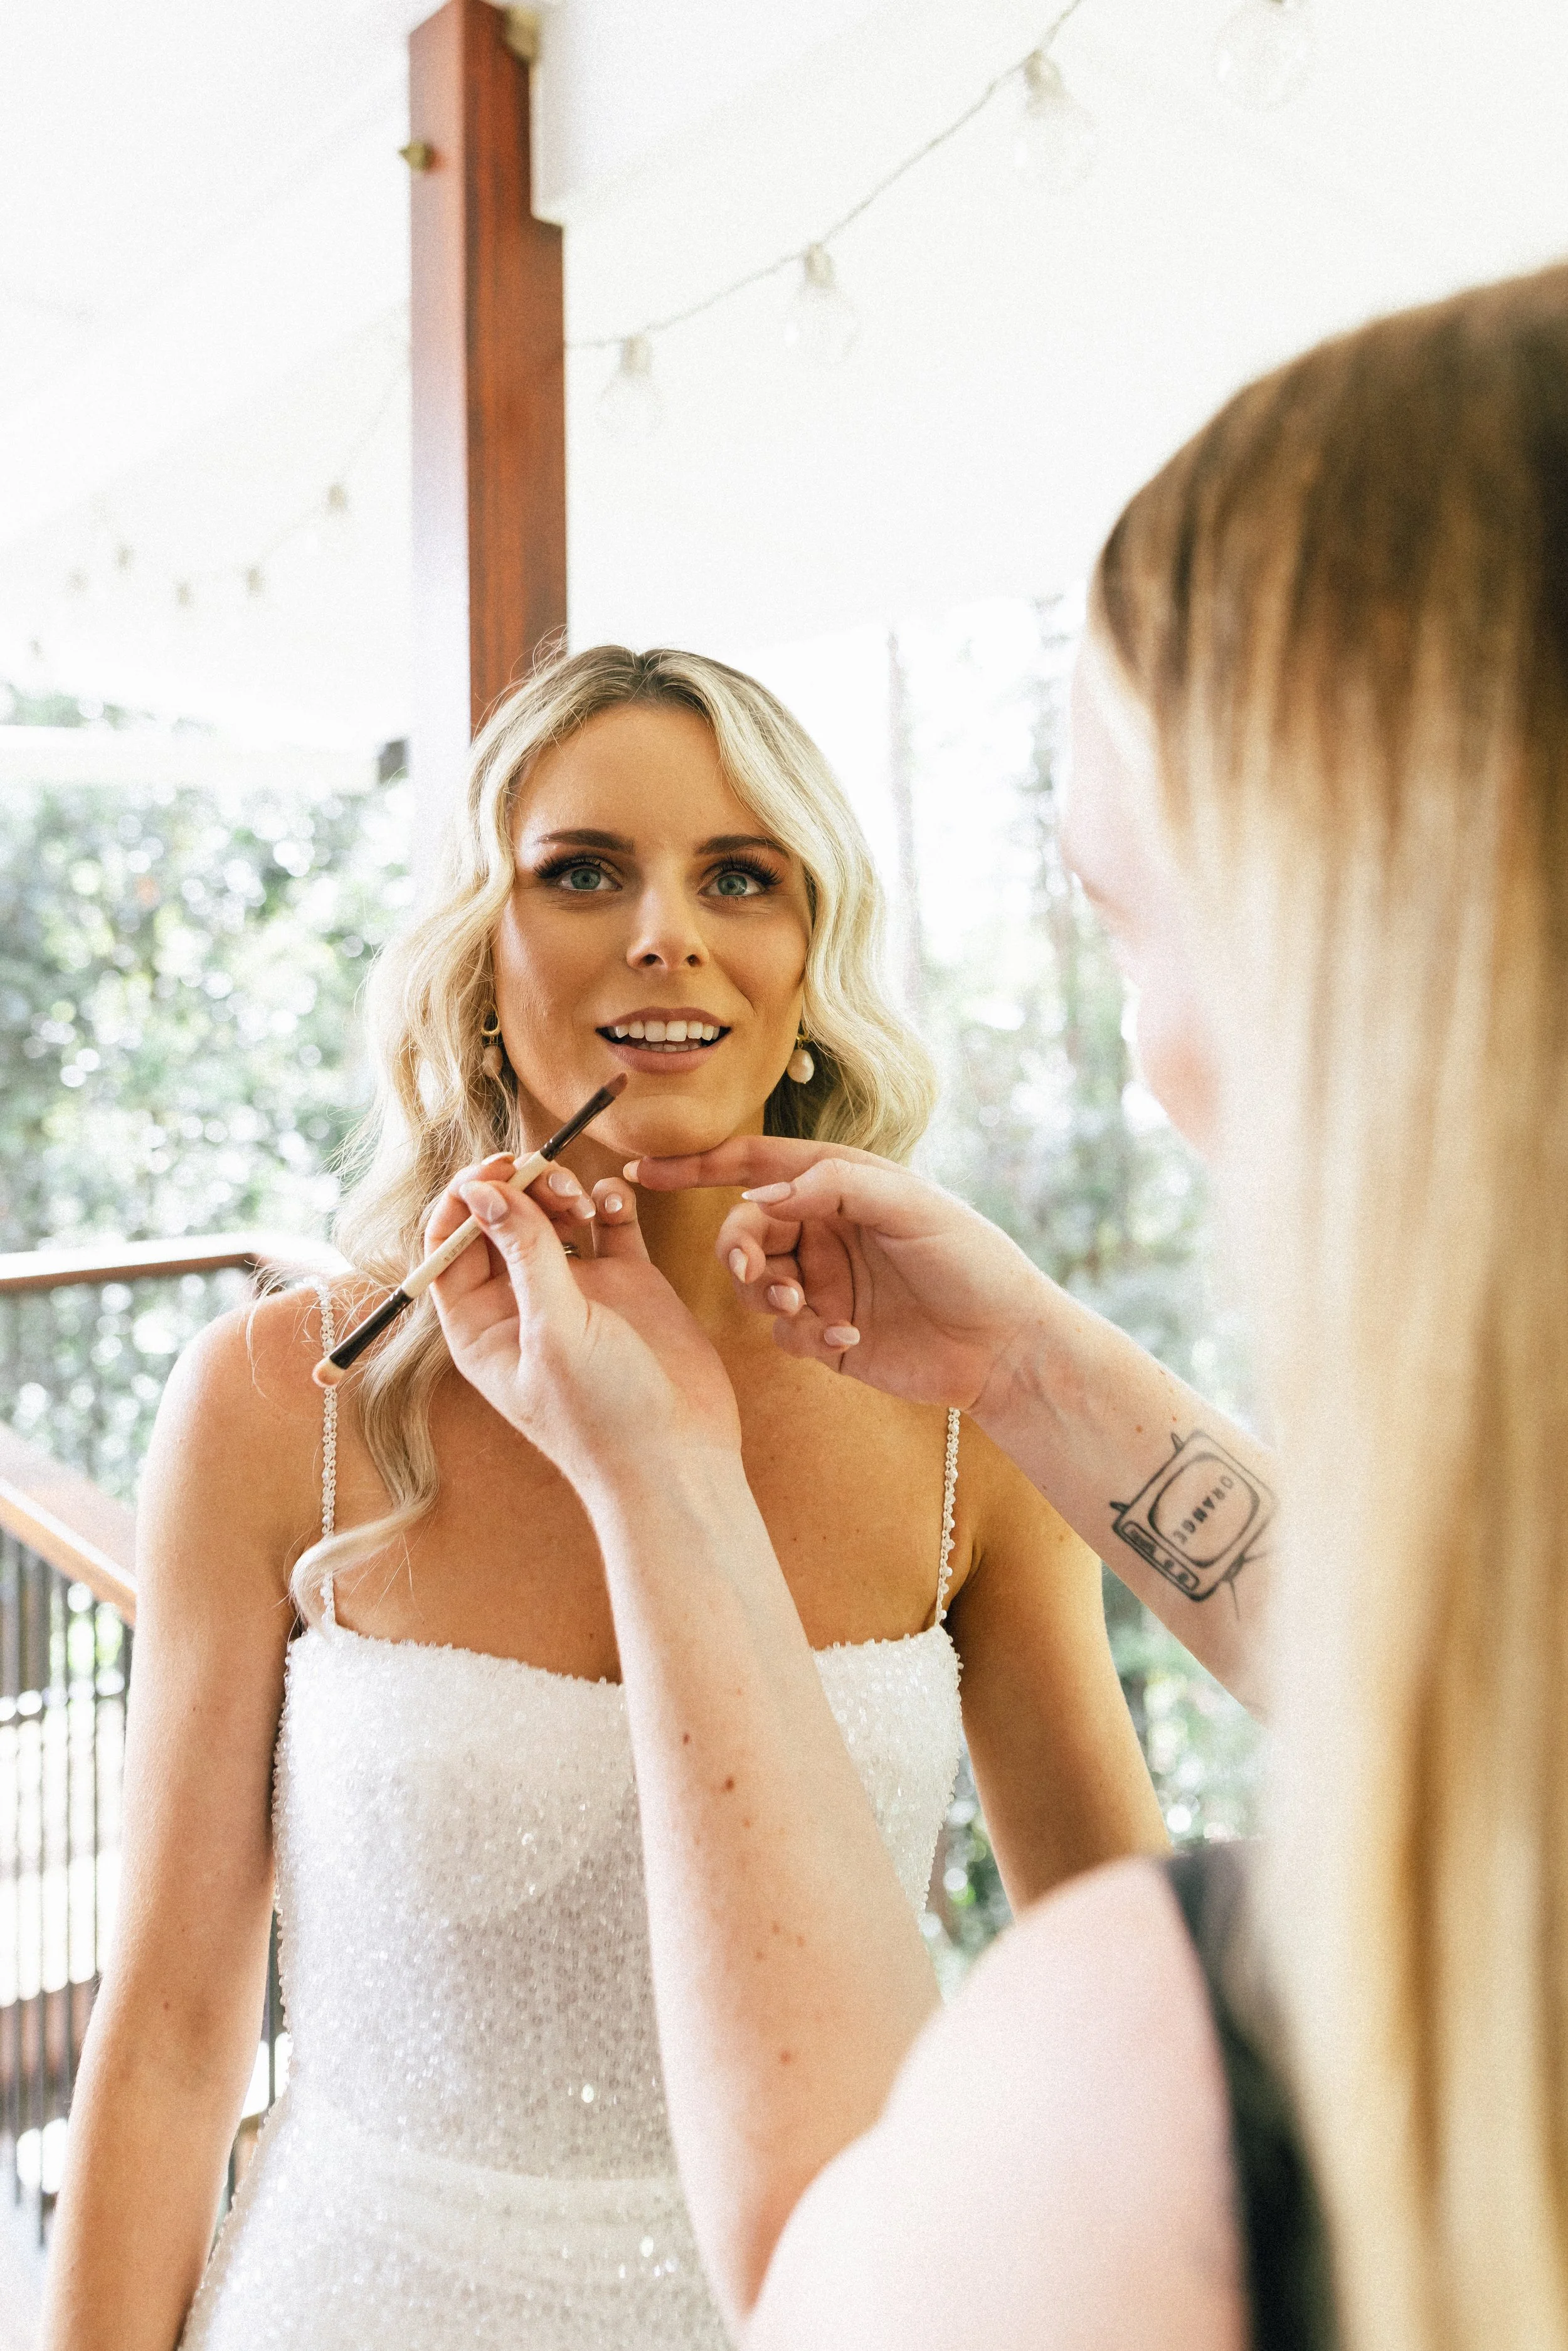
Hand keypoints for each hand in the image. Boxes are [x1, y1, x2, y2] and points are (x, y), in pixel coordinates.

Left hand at [423, 1153, 740, 1496]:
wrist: (679, 1461)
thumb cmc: (603, 1415)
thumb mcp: (554, 1331)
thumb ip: (523, 1253)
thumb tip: (480, 1190)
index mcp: (482, 1324)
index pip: (450, 1246)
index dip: (465, 1200)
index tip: (493, 1169)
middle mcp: (523, 1302)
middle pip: (500, 1220)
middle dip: (516, 1188)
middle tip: (541, 1171)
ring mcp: (578, 1290)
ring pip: (553, 1214)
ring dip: (561, 1191)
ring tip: (579, 1199)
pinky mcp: (629, 1283)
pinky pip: (610, 1223)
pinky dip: (609, 1202)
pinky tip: (615, 1204)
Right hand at [628, 1138, 1053, 1417]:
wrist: (1006, 1343)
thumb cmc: (971, 1259)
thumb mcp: (909, 1205)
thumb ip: (833, 1187)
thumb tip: (756, 1198)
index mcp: (838, 1186)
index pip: (752, 1167)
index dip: (696, 1166)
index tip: (642, 1170)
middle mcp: (822, 1231)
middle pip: (742, 1231)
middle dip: (737, 1251)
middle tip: (753, 1275)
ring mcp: (822, 1284)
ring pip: (753, 1285)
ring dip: (766, 1295)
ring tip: (803, 1308)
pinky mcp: (827, 1335)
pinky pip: (784, 1332)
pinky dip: (804, 1334)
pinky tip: (846, 1340)